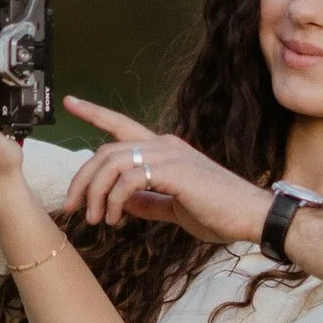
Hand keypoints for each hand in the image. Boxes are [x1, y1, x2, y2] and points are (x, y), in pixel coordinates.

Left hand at [65, 98, 267, 246]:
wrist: (251, 216)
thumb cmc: (219, 213)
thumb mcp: (174, 207)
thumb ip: (148, 202)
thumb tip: (122, 202)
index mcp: (165, 149)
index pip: (122, 125)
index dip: (94, 113)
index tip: (71, 103)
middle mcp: (164, 145)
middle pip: (106, 151)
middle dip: (82, 179)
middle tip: (73, 207)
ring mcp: (170, 155)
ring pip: (112, 163)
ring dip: (96, 193)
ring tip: (96, 220)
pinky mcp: (175, 171)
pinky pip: (129, 179)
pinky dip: (115, 200)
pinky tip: (117, 219)